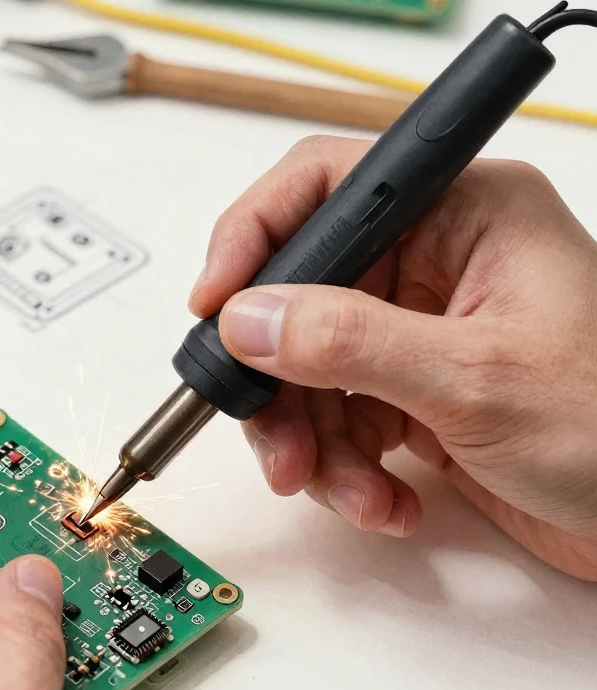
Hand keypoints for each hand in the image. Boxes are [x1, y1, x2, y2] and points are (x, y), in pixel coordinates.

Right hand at [191, 136, 596, 580]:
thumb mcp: (476, 380)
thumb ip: (351, 341)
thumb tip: (249, 319)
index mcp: (464, 215)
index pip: (327, 187)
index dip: (255, 237)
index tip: (214, 304)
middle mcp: (434, 263)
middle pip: (300, 296)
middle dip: (280, 382)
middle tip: (278, 445)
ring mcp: (418, 332)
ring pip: (309, 370)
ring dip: (314, 443)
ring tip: (353, 494)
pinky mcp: (413, 392)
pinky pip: (338, 419)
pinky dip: (345, 469)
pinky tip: (384, 503)